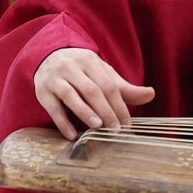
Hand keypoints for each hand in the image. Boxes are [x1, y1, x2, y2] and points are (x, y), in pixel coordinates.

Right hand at [34, 48, 154, 139]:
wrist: (46, 57)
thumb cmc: (81, 70)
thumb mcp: (101, 74)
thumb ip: (124, 87)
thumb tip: (151, 94)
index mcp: (90, 61)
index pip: (108, 85)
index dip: (119, 105)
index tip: (127, 124)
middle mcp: (71, 67)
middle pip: (92, 90)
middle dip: (105, 110)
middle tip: (115, 130)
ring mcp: (55, 78)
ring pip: (70, 96)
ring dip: (85, 112)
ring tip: (98, 127)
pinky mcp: (42, 91)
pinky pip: (53, 107)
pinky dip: (62, 122)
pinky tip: (72, 135)